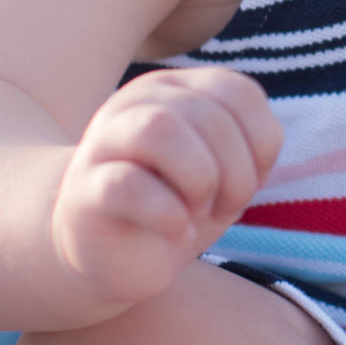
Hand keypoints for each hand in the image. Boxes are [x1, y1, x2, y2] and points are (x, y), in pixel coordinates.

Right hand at [50, 67, 283, 307]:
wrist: (113, 255)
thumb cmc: (178, 206)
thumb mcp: (224, 172)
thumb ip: (245, 143)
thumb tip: (262, 147)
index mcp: (177, 89)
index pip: (240, 92)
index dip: (260, 142)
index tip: (252, 182)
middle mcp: (137, 102)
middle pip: (208, 115)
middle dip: (235, 173)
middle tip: (223, 208)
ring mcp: (103, 141)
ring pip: (160, 129)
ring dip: (199, 181)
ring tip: (198, 213)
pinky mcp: (83, 188)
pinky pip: (127, 185)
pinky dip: (168, 214)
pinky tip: (178, 234)